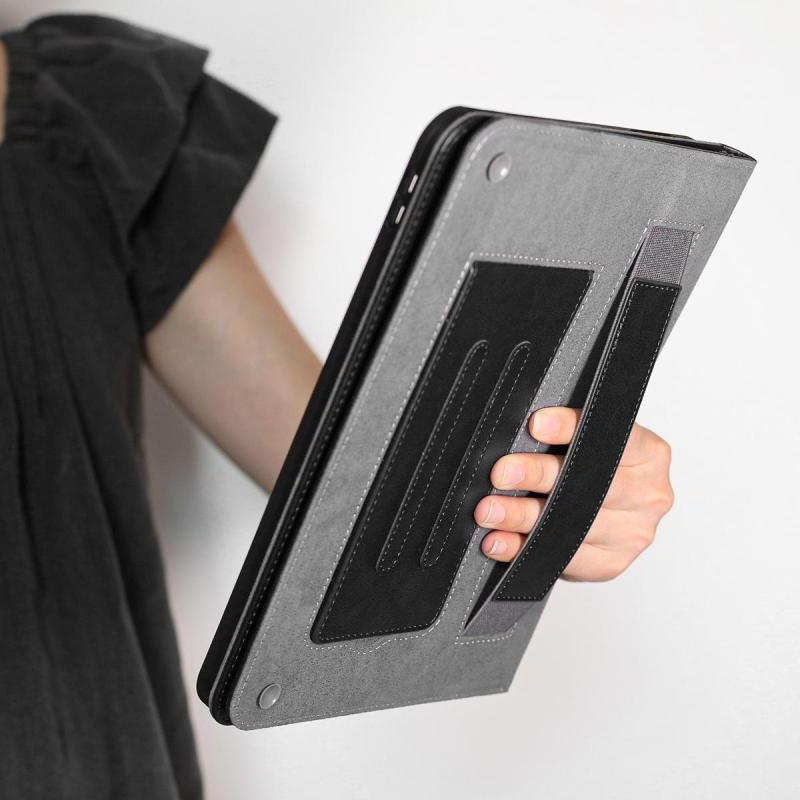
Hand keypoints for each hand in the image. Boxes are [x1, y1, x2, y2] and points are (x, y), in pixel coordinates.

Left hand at [473, 407, 673, 581]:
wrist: (604, 510)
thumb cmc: (590, 468)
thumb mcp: (588, 441)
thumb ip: (566, 435)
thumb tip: (518, 430)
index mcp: (649, 454)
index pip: (612, 435)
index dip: (572, 429)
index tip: (535, 425)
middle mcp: (648, 495)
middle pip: (590, 483)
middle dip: (538, 476)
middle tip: (501, 474)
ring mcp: (633, 534)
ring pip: (573, 524)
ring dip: (523, 517)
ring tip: (489, 510)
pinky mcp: (611, 564)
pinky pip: (563, 559)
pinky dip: (523, 549)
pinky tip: (499, 541)